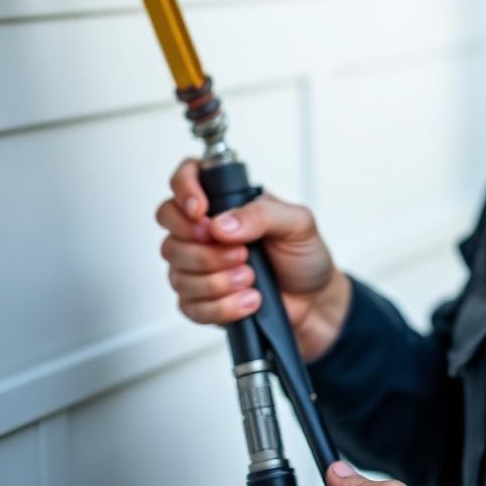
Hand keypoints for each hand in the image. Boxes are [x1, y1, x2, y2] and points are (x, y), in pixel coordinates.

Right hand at [156, 158, 351, 361]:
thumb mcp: (298, 223)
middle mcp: (208, 231)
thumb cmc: (305, 256)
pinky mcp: (202, 300)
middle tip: (240, 253)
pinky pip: (190, 306)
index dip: (184, 190)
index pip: (188, 178)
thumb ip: (263, 214)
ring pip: (178, 273)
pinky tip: (248, 300)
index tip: (201, 211)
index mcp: (229, 202)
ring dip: (217, 280)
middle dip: (203, 249)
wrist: (314, 300)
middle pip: (171, 232)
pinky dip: (221, 307)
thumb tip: (223, 222)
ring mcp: (201, 267)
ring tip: (250, 278)